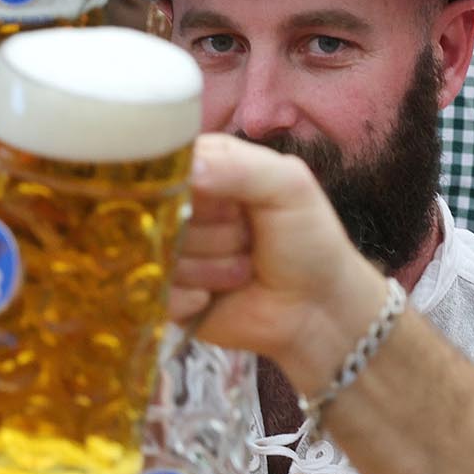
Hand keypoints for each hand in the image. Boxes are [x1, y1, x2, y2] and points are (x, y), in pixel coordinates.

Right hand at [173, 133, 385, 395]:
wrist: (316, 310)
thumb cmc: (308, 241)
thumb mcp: (289, 187)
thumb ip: (242, 167)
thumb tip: (187, 170)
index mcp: (208, 168)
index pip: (167, 164)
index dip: (192, 186)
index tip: (228, 204)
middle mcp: (183, 206)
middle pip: (160, 211)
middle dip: (211, 232)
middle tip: (247, 240)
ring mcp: (170, 251)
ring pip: (160, 253)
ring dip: (209, 268)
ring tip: (242, 270)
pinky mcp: (165, 293)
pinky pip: (157, 291)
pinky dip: (191, 298)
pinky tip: (215, 298)